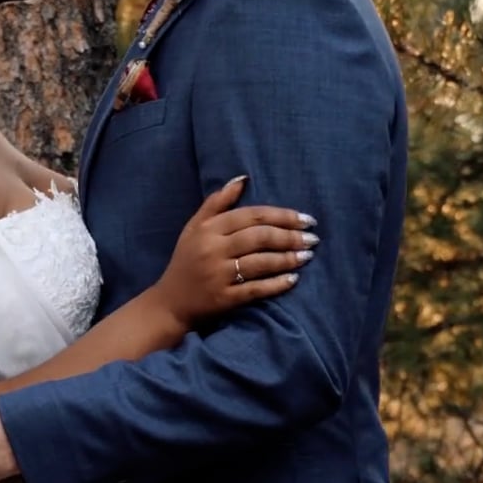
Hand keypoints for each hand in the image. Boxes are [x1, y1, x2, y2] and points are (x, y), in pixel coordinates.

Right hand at [152, 175, 317, 325]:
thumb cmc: (187, 261)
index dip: (282, 216)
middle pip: (259, 238)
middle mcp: (213, 250)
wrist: (169, 303)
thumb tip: (243, 179)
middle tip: (313, 238)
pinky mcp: (223, 299)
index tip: (306, 219)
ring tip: (307, 256)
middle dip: (290, 236)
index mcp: (208, 229)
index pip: (252, 216)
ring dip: (288, 259)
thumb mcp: (194, 227)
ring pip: (260, 262)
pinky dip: (276, 284)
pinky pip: (255, 289)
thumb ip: (217, 202)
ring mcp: (218, 275)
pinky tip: (293, 279)